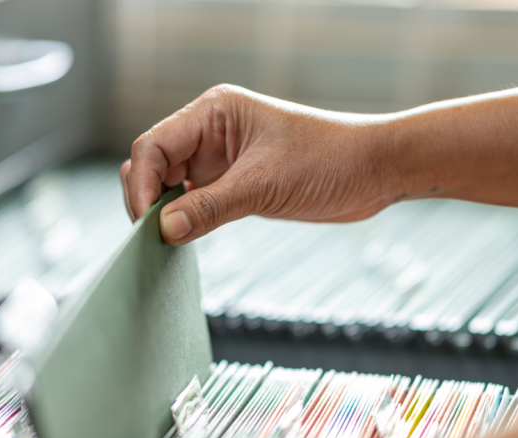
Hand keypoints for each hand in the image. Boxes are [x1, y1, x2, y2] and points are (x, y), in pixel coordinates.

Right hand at [121, 85, 399, 245]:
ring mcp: (221, 159)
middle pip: (153, 165)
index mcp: (214, 112)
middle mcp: (211, 132)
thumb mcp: (265, 185)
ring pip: (169, 187)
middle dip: (147, 200)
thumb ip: (210, 207)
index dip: (141, 185)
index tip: (146, 224)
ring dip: (164, 214)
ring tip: (167, 245)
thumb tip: (163, 230)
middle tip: (154, 240)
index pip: (153, 146)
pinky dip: (185, 221)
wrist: (376, 171)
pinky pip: (194, 203)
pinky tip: (186, 241)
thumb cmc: (330, 160)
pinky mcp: (235, 184)